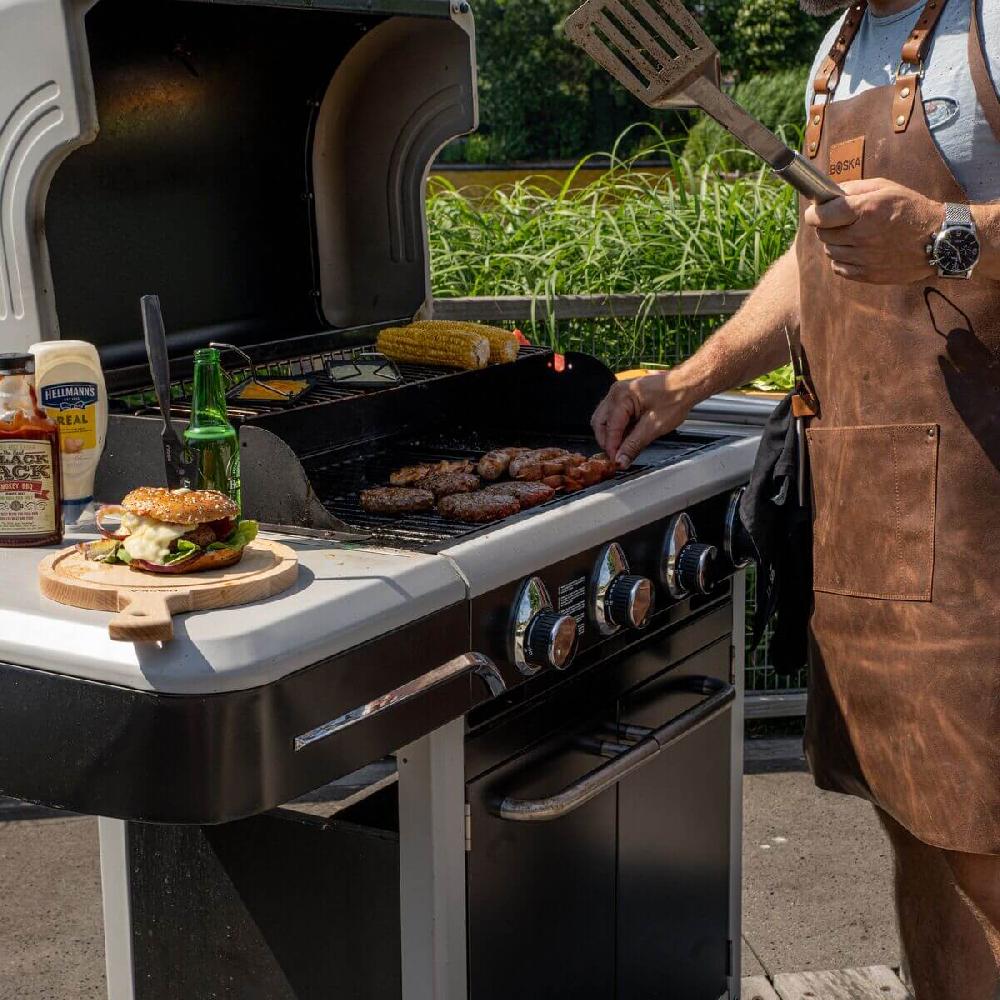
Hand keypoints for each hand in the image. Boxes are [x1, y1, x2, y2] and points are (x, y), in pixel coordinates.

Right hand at [592, 372, 695, 468]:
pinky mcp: (623, 396)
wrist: (686, 385)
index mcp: (622, 396)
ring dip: (611, 435)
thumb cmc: (675, 398)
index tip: (616, 462)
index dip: (612, 448)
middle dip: (606, 442)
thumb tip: (621, 460)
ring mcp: (618, 393)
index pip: (610, 428)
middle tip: (616, 457)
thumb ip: (634, 445)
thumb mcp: (654, 426)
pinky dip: (617, 428)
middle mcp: (616, 392)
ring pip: (603, 419)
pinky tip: (627, 437)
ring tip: (622, 448)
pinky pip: (612, 415)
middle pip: (599, 423)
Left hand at [803, 178, 941, 284]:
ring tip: (853, 235)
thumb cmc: (911, 209)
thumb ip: (854, 189)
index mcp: (867, 210)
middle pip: (824, 234)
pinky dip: (842, 259)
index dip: (814, 213)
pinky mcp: (867, 274)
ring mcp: (864, 258)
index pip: (822, 216)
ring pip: (830, 251)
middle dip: (828, 226)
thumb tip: (827, 194)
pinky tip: (857, 250)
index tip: (816, 212)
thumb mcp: (886, 188)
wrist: (939, 240)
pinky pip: (838, 267)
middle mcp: (863, 236)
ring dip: (836, 243)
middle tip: (841, 222)